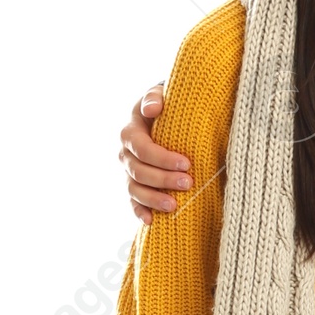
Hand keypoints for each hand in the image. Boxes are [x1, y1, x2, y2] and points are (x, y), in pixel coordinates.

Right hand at [120, 81, 191, 224]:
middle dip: (162, 179)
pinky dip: (140, 212)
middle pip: (139, 171)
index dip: (162, 158)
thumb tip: (153, 108)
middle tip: (188, 183)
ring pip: (134, 189)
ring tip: (174, 205)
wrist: (171, 117)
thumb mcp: (162, 93)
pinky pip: (133, 202)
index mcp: (131, 131)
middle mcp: (126, 153)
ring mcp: (129, 171)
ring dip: (153, 199)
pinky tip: (151, 221)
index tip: (186, 163)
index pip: (142, 148)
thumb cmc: (170, 104)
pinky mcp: (136, 185)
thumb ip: (155, 96)